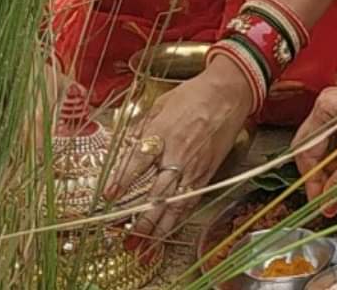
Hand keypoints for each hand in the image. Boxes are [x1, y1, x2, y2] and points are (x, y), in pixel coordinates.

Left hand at [110, 61, 256, 246]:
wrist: (228, 93)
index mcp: (162, 133)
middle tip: (128, 237)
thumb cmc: (193, 95)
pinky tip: (169, 230)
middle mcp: (178, 154)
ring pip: (176, 203)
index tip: (108, 196)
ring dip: (160, 226)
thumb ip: (141, 128)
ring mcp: (194, 166)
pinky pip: (192, 199)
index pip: (138, 162)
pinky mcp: (208, 172)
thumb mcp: (160, 105)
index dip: (121, 181)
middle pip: (157, 192)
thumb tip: (122, 147)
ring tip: (146, 244)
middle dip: (142, 219)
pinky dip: (180, 218)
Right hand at [290, 81, 336, 213]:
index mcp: (324, 108)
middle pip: (311, 148)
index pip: (305, 151)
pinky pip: (336, 141)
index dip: (310, 180)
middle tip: (327, 198)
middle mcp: (326, 105)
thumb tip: (327, 205)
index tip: (319, 201)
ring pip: (324, 147)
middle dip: (319, 175)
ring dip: (331, 169)